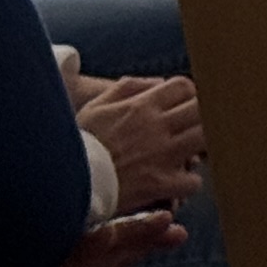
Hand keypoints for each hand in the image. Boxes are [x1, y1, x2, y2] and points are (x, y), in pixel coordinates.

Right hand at [75, 76, 204, 211]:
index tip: (183, 105)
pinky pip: (192, 181)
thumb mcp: (96, 108)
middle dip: (204, 114)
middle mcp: (156, 127)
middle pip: (202, 109)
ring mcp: (161, 155)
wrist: (61, 183)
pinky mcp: (159, 184)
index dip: (188, 94)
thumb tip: (159, 82)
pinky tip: (179, 183)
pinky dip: (189, 182)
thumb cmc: (78, 144)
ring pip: (205, 140)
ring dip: (204, 145)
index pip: (183, 86)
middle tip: (195, 127)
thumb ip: (128, 88)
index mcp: (141, 106)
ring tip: (194, 152)